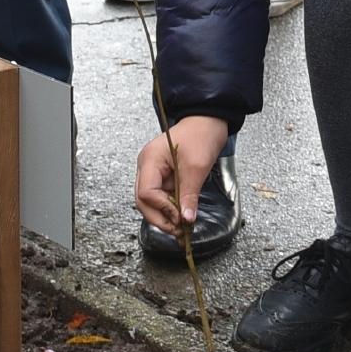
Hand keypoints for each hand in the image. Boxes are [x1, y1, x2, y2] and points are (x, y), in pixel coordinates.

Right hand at [134, 114, 232, 232]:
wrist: (207, 121)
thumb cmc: (201, 135)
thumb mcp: (196, 167)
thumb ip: (189, 194)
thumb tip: (186, 218)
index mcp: (150, 160)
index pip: (146, 193)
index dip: (162, 208)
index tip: (179, 218)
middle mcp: (146, 166)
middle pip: (143, 200)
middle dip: (159, 218)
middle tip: (177, 230)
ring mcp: (152, 170)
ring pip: (150, 201)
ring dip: (164, 215)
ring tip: (181, 225)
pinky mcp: (161, 174)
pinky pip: (160, 196)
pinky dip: (170, 207)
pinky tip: (181, 215)